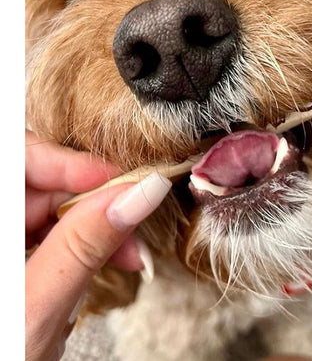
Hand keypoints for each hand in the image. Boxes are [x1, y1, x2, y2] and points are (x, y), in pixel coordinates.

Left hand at [25, 130, 171, 360]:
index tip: (120, 179)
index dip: (69, 162)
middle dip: (95, 200)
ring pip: (55, 207)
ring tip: (130, 254)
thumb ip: (84, 244)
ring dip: (100, 224)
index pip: (18, 158)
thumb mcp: (36, 310)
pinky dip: (89, 242)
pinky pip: (56, 231)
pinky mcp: (20, 254)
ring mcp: (7, 240)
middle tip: (135, 221)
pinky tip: (114, 258)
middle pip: (42, 183)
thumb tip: (141, 192)